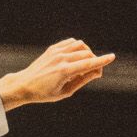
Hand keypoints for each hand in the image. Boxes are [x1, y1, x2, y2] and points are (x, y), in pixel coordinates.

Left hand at [0, 38, 115, 109]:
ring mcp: (56, 52)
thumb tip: (96, 72)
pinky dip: (78, 48)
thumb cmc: (44, 93)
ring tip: (85, 65)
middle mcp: (61, 58)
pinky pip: (71, 43)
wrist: (24, 85)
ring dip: (87, 53)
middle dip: (95, 62)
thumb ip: (82, 81)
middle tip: (95, 74)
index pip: (88, 64)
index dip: (102, 61)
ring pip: (80, 45)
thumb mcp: (65, 92)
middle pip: (87, 54)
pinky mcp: (52, 49)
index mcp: (64, 71)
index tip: (112, 57)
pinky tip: (77, 56)